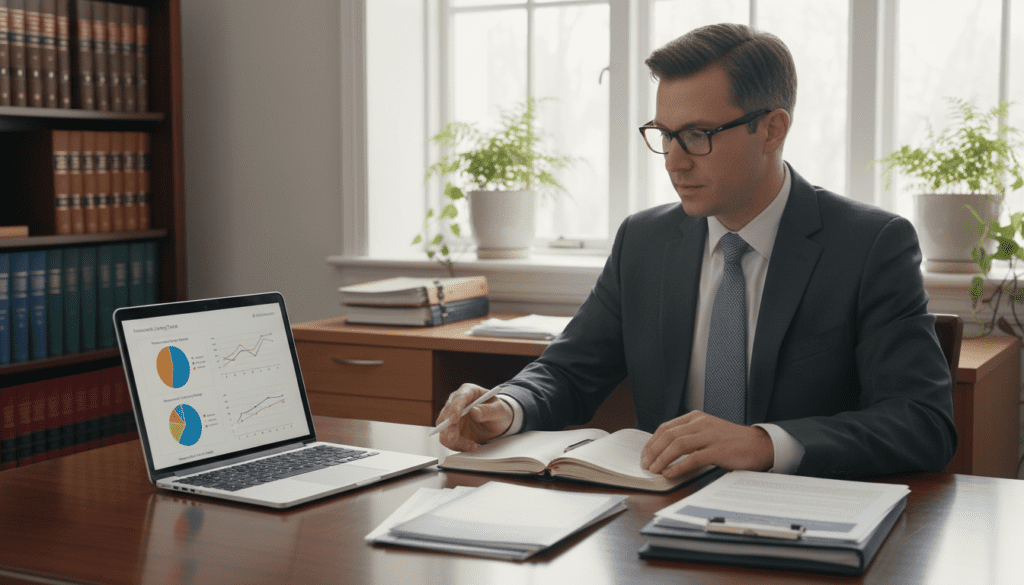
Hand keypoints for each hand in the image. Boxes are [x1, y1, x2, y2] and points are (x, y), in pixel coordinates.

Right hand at [435, 383, 513, 451]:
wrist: (497, 423)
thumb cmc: (498, 412)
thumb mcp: (500, 410)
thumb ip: (489, 410)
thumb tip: (474, 411)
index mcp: (469, 391)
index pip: (458, 397)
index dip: (454, 408)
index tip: (454, 420)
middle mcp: (457, 402)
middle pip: (446, 414)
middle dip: (449, 428)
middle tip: (454, 439)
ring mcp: (452, 416)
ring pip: (443, 428)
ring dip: (454, 440)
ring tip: (472, 445)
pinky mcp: (452, 429)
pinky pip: (447, 438)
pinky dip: (456, 445)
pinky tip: (470, 446)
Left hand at [639, 411, 773, 477]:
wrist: (760, 444)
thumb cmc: (732, 441)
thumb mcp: (707, 431)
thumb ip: (689, 436)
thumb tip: (664, 451)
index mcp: (696, 418)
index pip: (666, 428)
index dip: (652, 442)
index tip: (645, 455)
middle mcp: (701, 424)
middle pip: (668, 436)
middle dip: (653, 451)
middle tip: (646, 465)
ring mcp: (710, 436)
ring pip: (677, 445)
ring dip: (662, 459)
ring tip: (654, 470)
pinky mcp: (718, 450)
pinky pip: (693, 458)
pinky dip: (678, 467)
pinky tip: (670, 474)